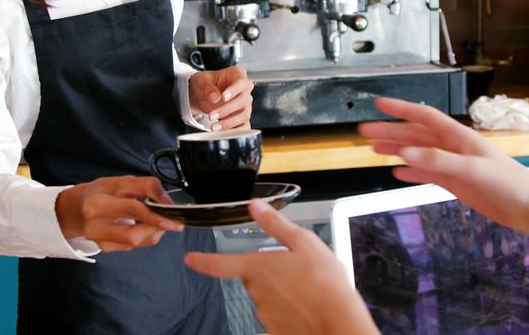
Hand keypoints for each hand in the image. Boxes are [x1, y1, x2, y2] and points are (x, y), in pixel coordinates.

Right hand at [56, 176, 183, 252]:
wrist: (78, 209)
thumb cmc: (102, 193)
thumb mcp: (120, 182)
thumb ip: (144, 186)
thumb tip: (166, 200)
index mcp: (96, 203)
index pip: (132, 207)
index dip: (155, 209)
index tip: (172, 208)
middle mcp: (94, 225)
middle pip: (133, 232)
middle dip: (158, 225)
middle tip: (176, 221)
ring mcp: (99, 239)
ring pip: (135, 241)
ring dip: (154, 231)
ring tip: (162, 221)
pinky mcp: (106, 248)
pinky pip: (134, 246)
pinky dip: (146, 236)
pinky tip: (148, 226)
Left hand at [185, 202, 377, 334]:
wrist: (338, 321)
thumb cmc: (324, 281)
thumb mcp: (303, 242)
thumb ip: (275, 224)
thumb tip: (256, 206)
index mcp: (258, 267)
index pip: (220, 264)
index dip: (202, 261)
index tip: (190, 259)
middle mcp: (256, 291)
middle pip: (255, 278)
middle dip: (272, 274)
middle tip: (299, 271)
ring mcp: (265, 313)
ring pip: (269, 297)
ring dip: (284, 292)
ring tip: (309, 289)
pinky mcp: (276, 330)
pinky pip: (280, 316)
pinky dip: (292, 312)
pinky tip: (308, 307)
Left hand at [188, 66, 254, 130]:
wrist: (202, 95)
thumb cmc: (205, 84)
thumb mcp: (202, 81)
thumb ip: (208, 87)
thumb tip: (215, 98)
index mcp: (237, 75)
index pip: (241, 82)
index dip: (234, 90)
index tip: (223, 97)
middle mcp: (245, 90)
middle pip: (243, 100)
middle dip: (227, 109)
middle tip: (211, 115)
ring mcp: (245, 104)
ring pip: (244, 114)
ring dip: (230, 122)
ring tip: (214, 127)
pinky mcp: (242, 117)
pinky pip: (245, 126)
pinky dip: (236, 131)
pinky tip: (224, 133)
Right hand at [358, 96, 528, 232]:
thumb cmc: (509, 183)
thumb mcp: (473, 170)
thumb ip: (439, 160)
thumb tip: (406, 152)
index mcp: (458, 137)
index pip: (424, 117)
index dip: (401, 109)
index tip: (379, 104)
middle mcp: (453, 147)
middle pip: (415, 135)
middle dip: (390, 131)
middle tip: (364, 132)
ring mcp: (453, 165)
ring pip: (418, 153)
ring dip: (396, 150)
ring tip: (374, 150)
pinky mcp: (456, 182)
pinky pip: (427, 173)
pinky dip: (411, 172)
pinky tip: (397, 173)